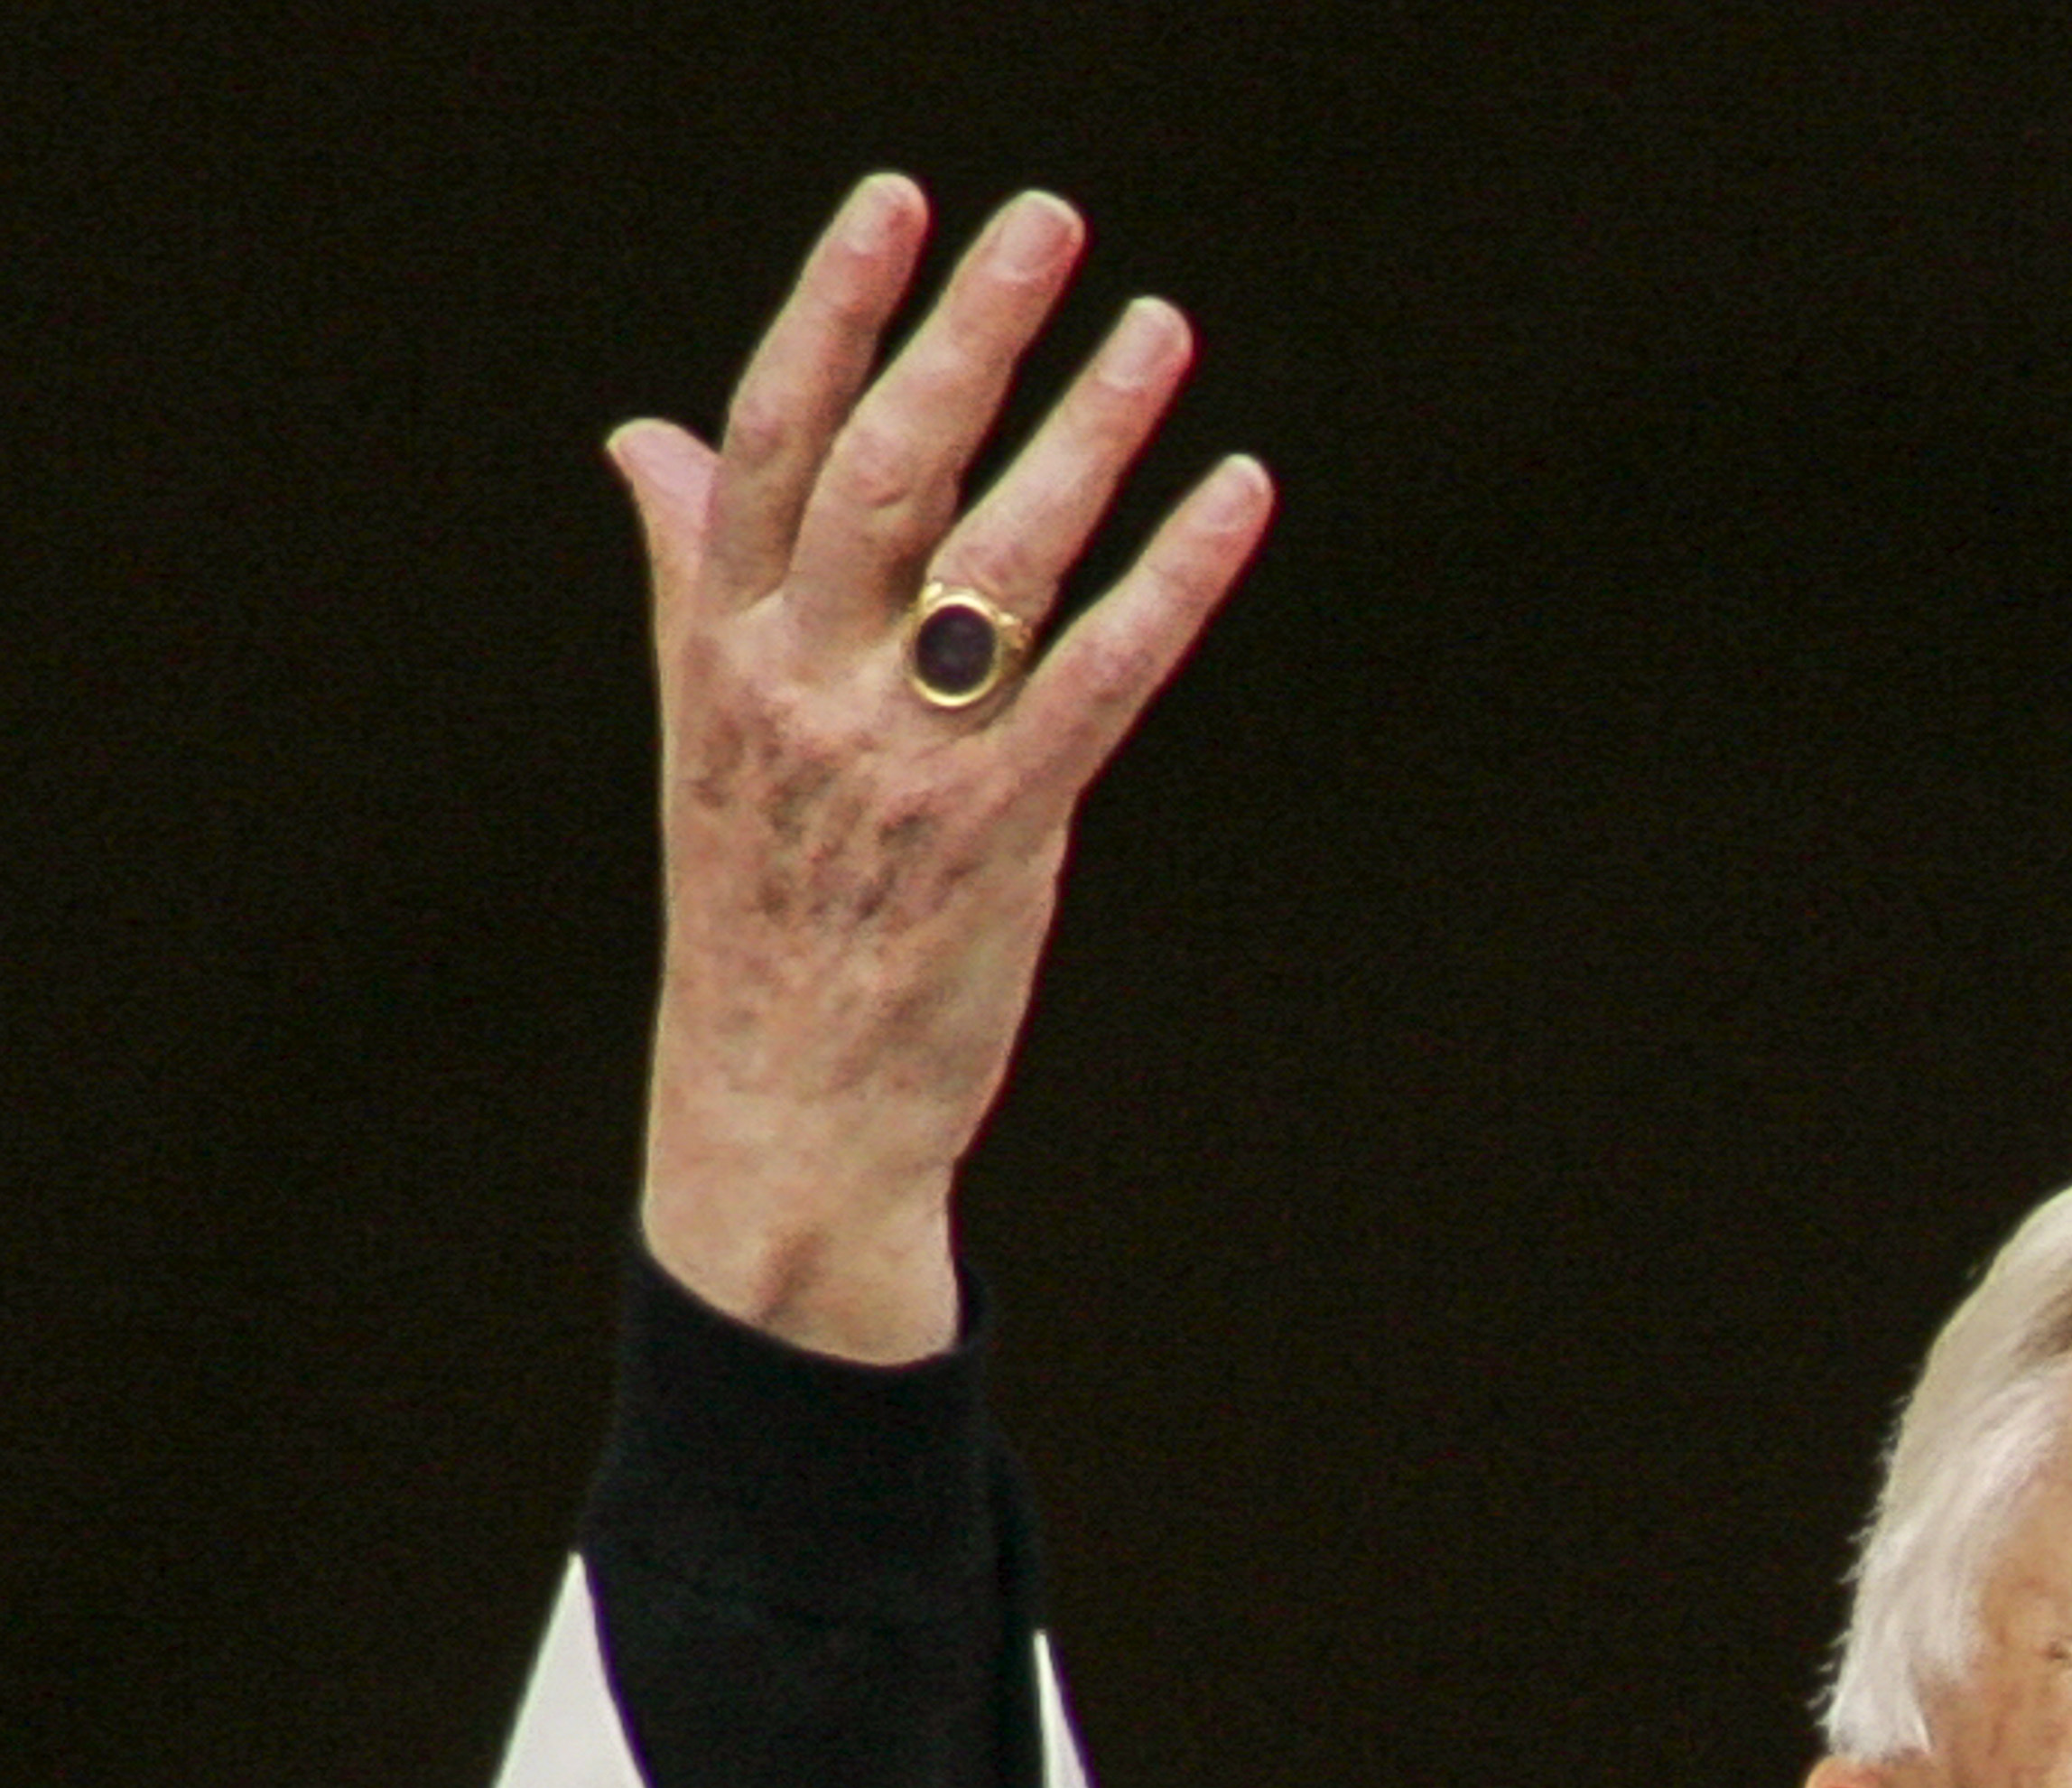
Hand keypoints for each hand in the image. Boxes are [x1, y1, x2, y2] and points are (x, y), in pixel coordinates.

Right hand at [616, 178, 1270, 1360]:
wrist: (781, 1108)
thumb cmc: (760, 906)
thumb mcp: (702, 730)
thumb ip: (691, 573)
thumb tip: (648, 433)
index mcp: (722, 646)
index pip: (774, 438)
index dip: (834, 311)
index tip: (897, 205)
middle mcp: (800, 686)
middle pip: (889, 469)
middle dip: (972, 334)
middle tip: (1053, 226)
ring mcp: (898, 760)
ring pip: (1001, 556)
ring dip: (1090, 430)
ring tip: (1160, 331)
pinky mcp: (998, 832)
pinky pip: (1099, 675)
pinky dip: (1173, 577)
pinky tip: (1233, 495)